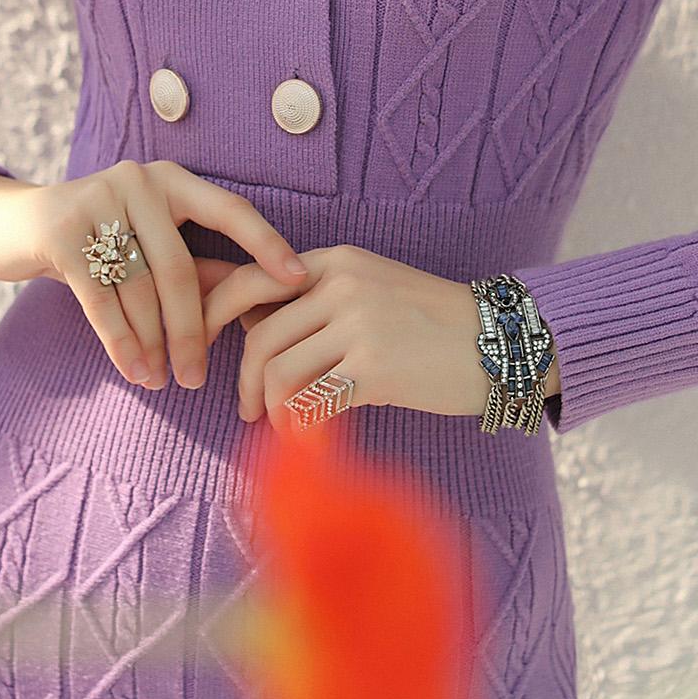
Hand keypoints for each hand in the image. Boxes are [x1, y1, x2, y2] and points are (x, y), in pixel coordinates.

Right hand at [0, 160, 308, 391]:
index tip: (300, 280)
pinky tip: (134, 370)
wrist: (13, 225)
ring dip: (153, 344)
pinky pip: (101, 298)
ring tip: (162, 380)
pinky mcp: (62, 229)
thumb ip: (194, 264)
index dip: (266, 245)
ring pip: (139, 289)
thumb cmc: (98, 240)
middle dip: (192, 330)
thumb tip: (259, 303)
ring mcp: (97, 199)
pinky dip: (120, 341)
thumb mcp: (146, 242)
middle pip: (179, 268)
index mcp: (172, 179)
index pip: (230, 210)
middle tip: (198, 377)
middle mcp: (139, 179)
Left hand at [201, 244, 488, 431]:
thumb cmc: (430, 323)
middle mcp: (341, 284)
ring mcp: (359, 324)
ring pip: (278, 371)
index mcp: (334, 261)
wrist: (498, 339)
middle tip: (248, 408)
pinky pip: (312, 401)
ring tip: (283, 426)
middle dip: (243, 380)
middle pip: (258, 336)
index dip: (212, 315)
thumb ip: (316, 302)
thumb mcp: (371, 289)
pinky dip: (299, 427)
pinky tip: (309, 437)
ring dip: (271, 409)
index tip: (199, 347)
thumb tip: (251, 328)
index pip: (249, 281)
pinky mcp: (376, 367)